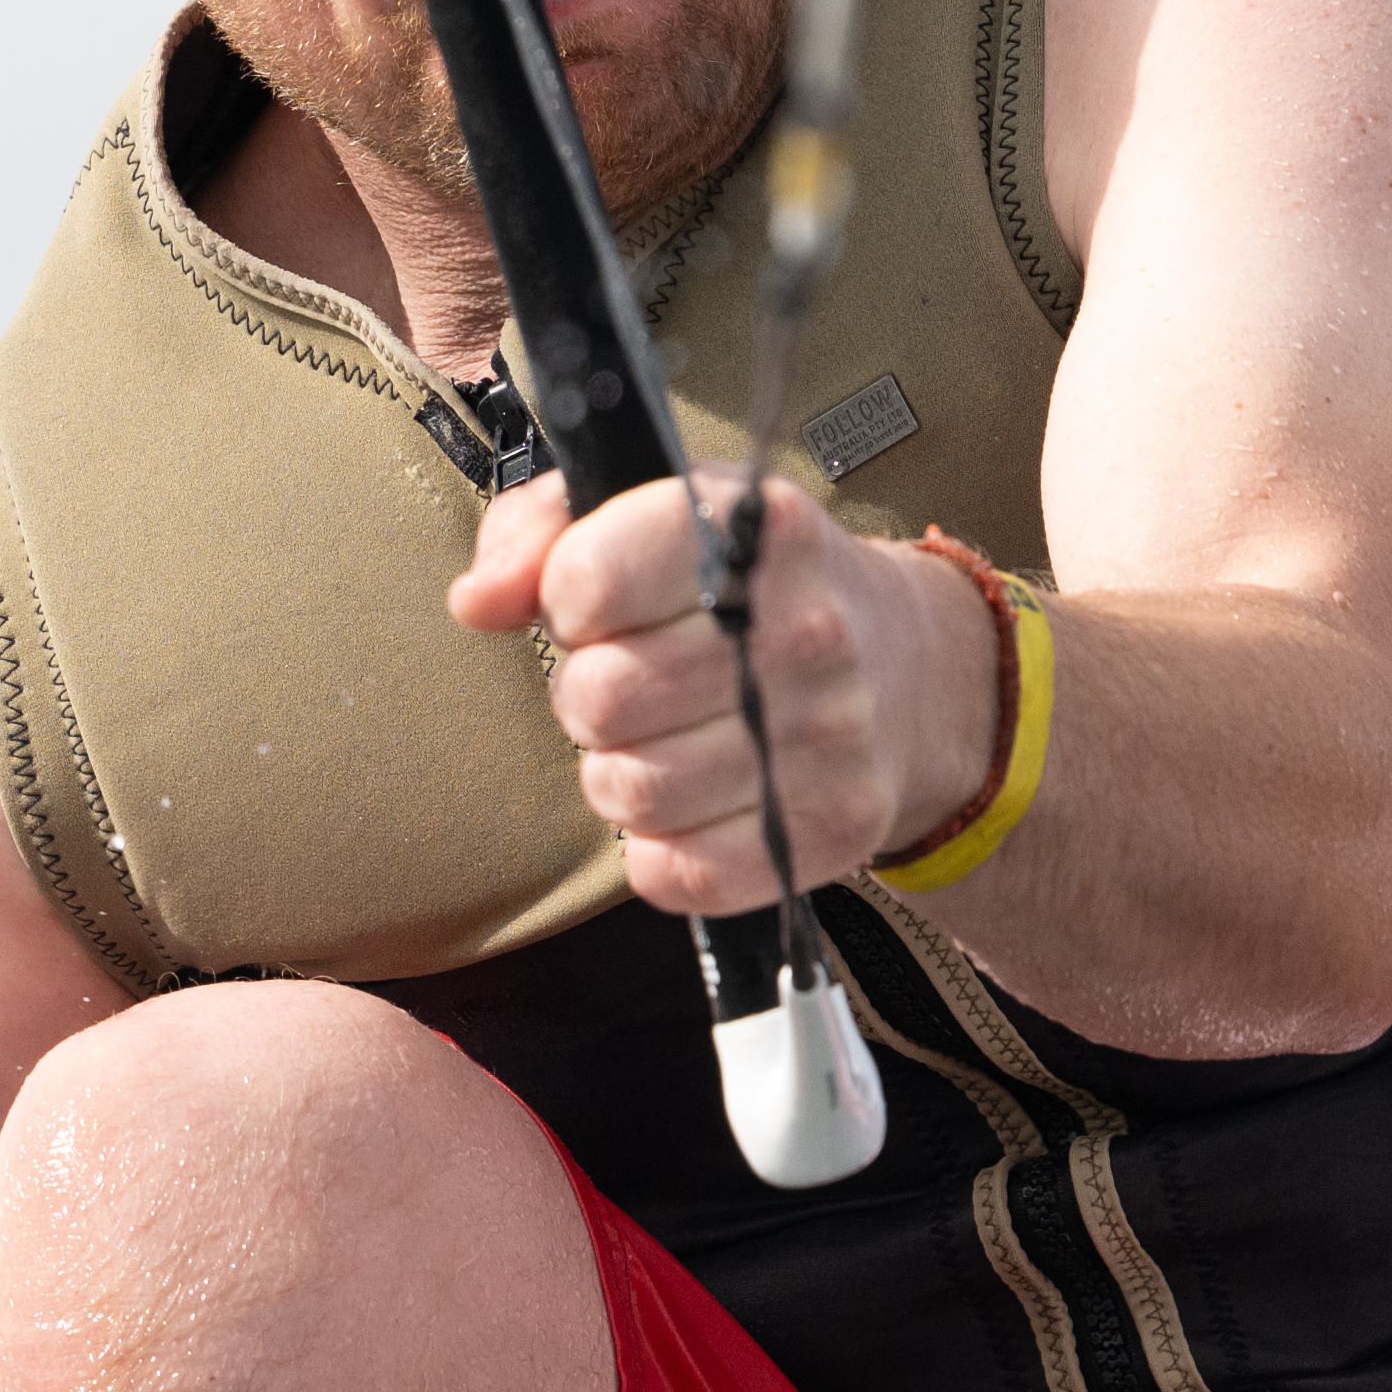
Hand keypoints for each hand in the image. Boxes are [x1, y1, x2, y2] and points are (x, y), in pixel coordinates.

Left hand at [455, 470, 1004, 924]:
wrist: (913, 670)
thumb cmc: (755, 592)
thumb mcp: (660, 517)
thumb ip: (543, 532)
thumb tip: (477, 599)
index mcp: (755, 532)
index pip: (586, 580)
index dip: (569, 603)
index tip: (605, 606)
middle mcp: (803, 630)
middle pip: (598, 697)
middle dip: (590, 697)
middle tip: (636, 686)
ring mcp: (825, 737)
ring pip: (628, 792)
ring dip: (620, 776)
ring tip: (664, 742)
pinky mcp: (830, 831)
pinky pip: (676, 874)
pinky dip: (660, 852)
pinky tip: (695, 805)